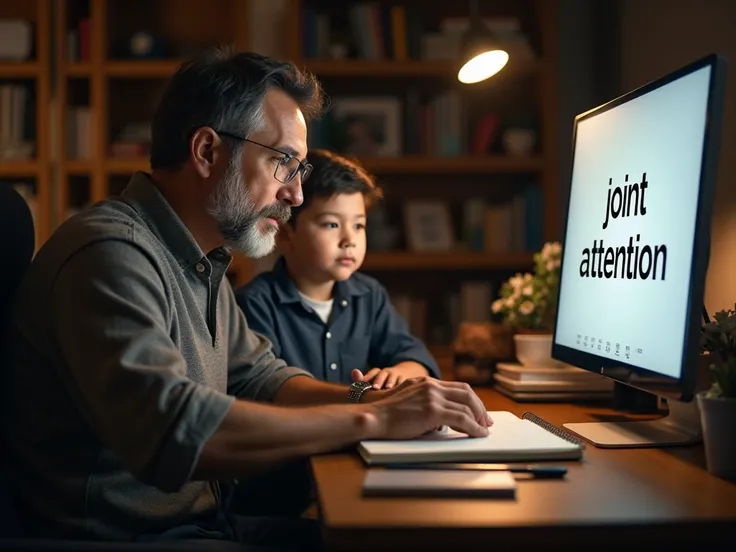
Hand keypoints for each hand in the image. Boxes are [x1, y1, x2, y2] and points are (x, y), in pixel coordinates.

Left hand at [351, 364, 427, 389]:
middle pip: (383, 374)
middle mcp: (388, 372)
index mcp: (379, 373)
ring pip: (394, 377)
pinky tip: (400, 392)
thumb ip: (362, 380)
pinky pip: (404, 383)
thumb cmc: (384, 383)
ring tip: (388, 388)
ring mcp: (398, 376)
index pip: (374, 372)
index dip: (368, 376)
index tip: (362, 382)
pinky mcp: (407, 381)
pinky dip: (402, 386)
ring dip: (391, 382)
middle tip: (375, 387)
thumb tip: (353, 372)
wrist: (405, 375)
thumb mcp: (374, 381)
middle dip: (379, 380)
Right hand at [365, 377, 493, 439]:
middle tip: (486, 422)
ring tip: (483, 431)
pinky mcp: (432, 410)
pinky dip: (474, 427)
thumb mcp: (408, 400)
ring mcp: (432, 397)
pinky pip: (462, 418)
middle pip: (466, 393)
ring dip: (479, 419)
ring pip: (467, 406)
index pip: (458, 387)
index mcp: (426, 382)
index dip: (472, 400)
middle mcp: (431, 386)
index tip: (478, 412)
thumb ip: (425, 403)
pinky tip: (477, 434)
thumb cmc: (387, 414)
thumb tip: (442, 419)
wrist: (373, 416)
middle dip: (480, 408)